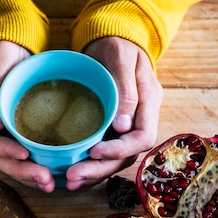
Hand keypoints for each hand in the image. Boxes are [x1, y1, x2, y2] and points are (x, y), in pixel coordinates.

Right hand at [0, 41, 55, 191]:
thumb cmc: (3, 44)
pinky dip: (31, 165)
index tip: (23, 154)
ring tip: (49, 183)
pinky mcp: (10, 128)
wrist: (11, 39)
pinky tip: (48, 173)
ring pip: (5, 158)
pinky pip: (17, 152)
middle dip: (18, 170)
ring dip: (26, 174)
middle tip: (44, 179)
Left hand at [65, 37, 162, 189]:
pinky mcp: (109, 128)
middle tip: (73, 176)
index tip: (95, 152)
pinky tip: (70, 173)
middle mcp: (139, 118)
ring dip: (92, 172)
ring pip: (114, 159)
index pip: (143, 137)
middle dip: (101, 168)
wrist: (110, 37)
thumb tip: (123, 127)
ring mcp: (126, 125)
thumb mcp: (120, 57)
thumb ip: (125, 90)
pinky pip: (102, 153)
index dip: (120, 149)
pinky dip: (88, 165)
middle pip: (127, 155)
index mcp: (148, 101)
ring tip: (68, 180)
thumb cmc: (116, 42)